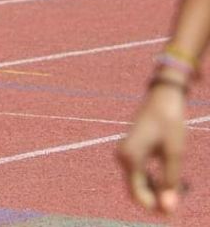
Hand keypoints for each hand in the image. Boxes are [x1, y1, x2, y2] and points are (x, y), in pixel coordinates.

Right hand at [117, 85, 186, 212]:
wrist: (163, 96)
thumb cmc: (170, 122)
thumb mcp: (175, 153)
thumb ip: (170, 182)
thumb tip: (167, 208)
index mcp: (130, 158)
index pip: (138, 194)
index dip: (156, 206)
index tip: (175, 209)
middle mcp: (123, 157)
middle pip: (138, 190)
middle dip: (160, 198)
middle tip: (184, 194)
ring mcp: (125, 154)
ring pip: (140, 184)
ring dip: (160, 190)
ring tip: (184, 185)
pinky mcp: (131, 152)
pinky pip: (141, 175)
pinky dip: (156, 180)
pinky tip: (175, 177)